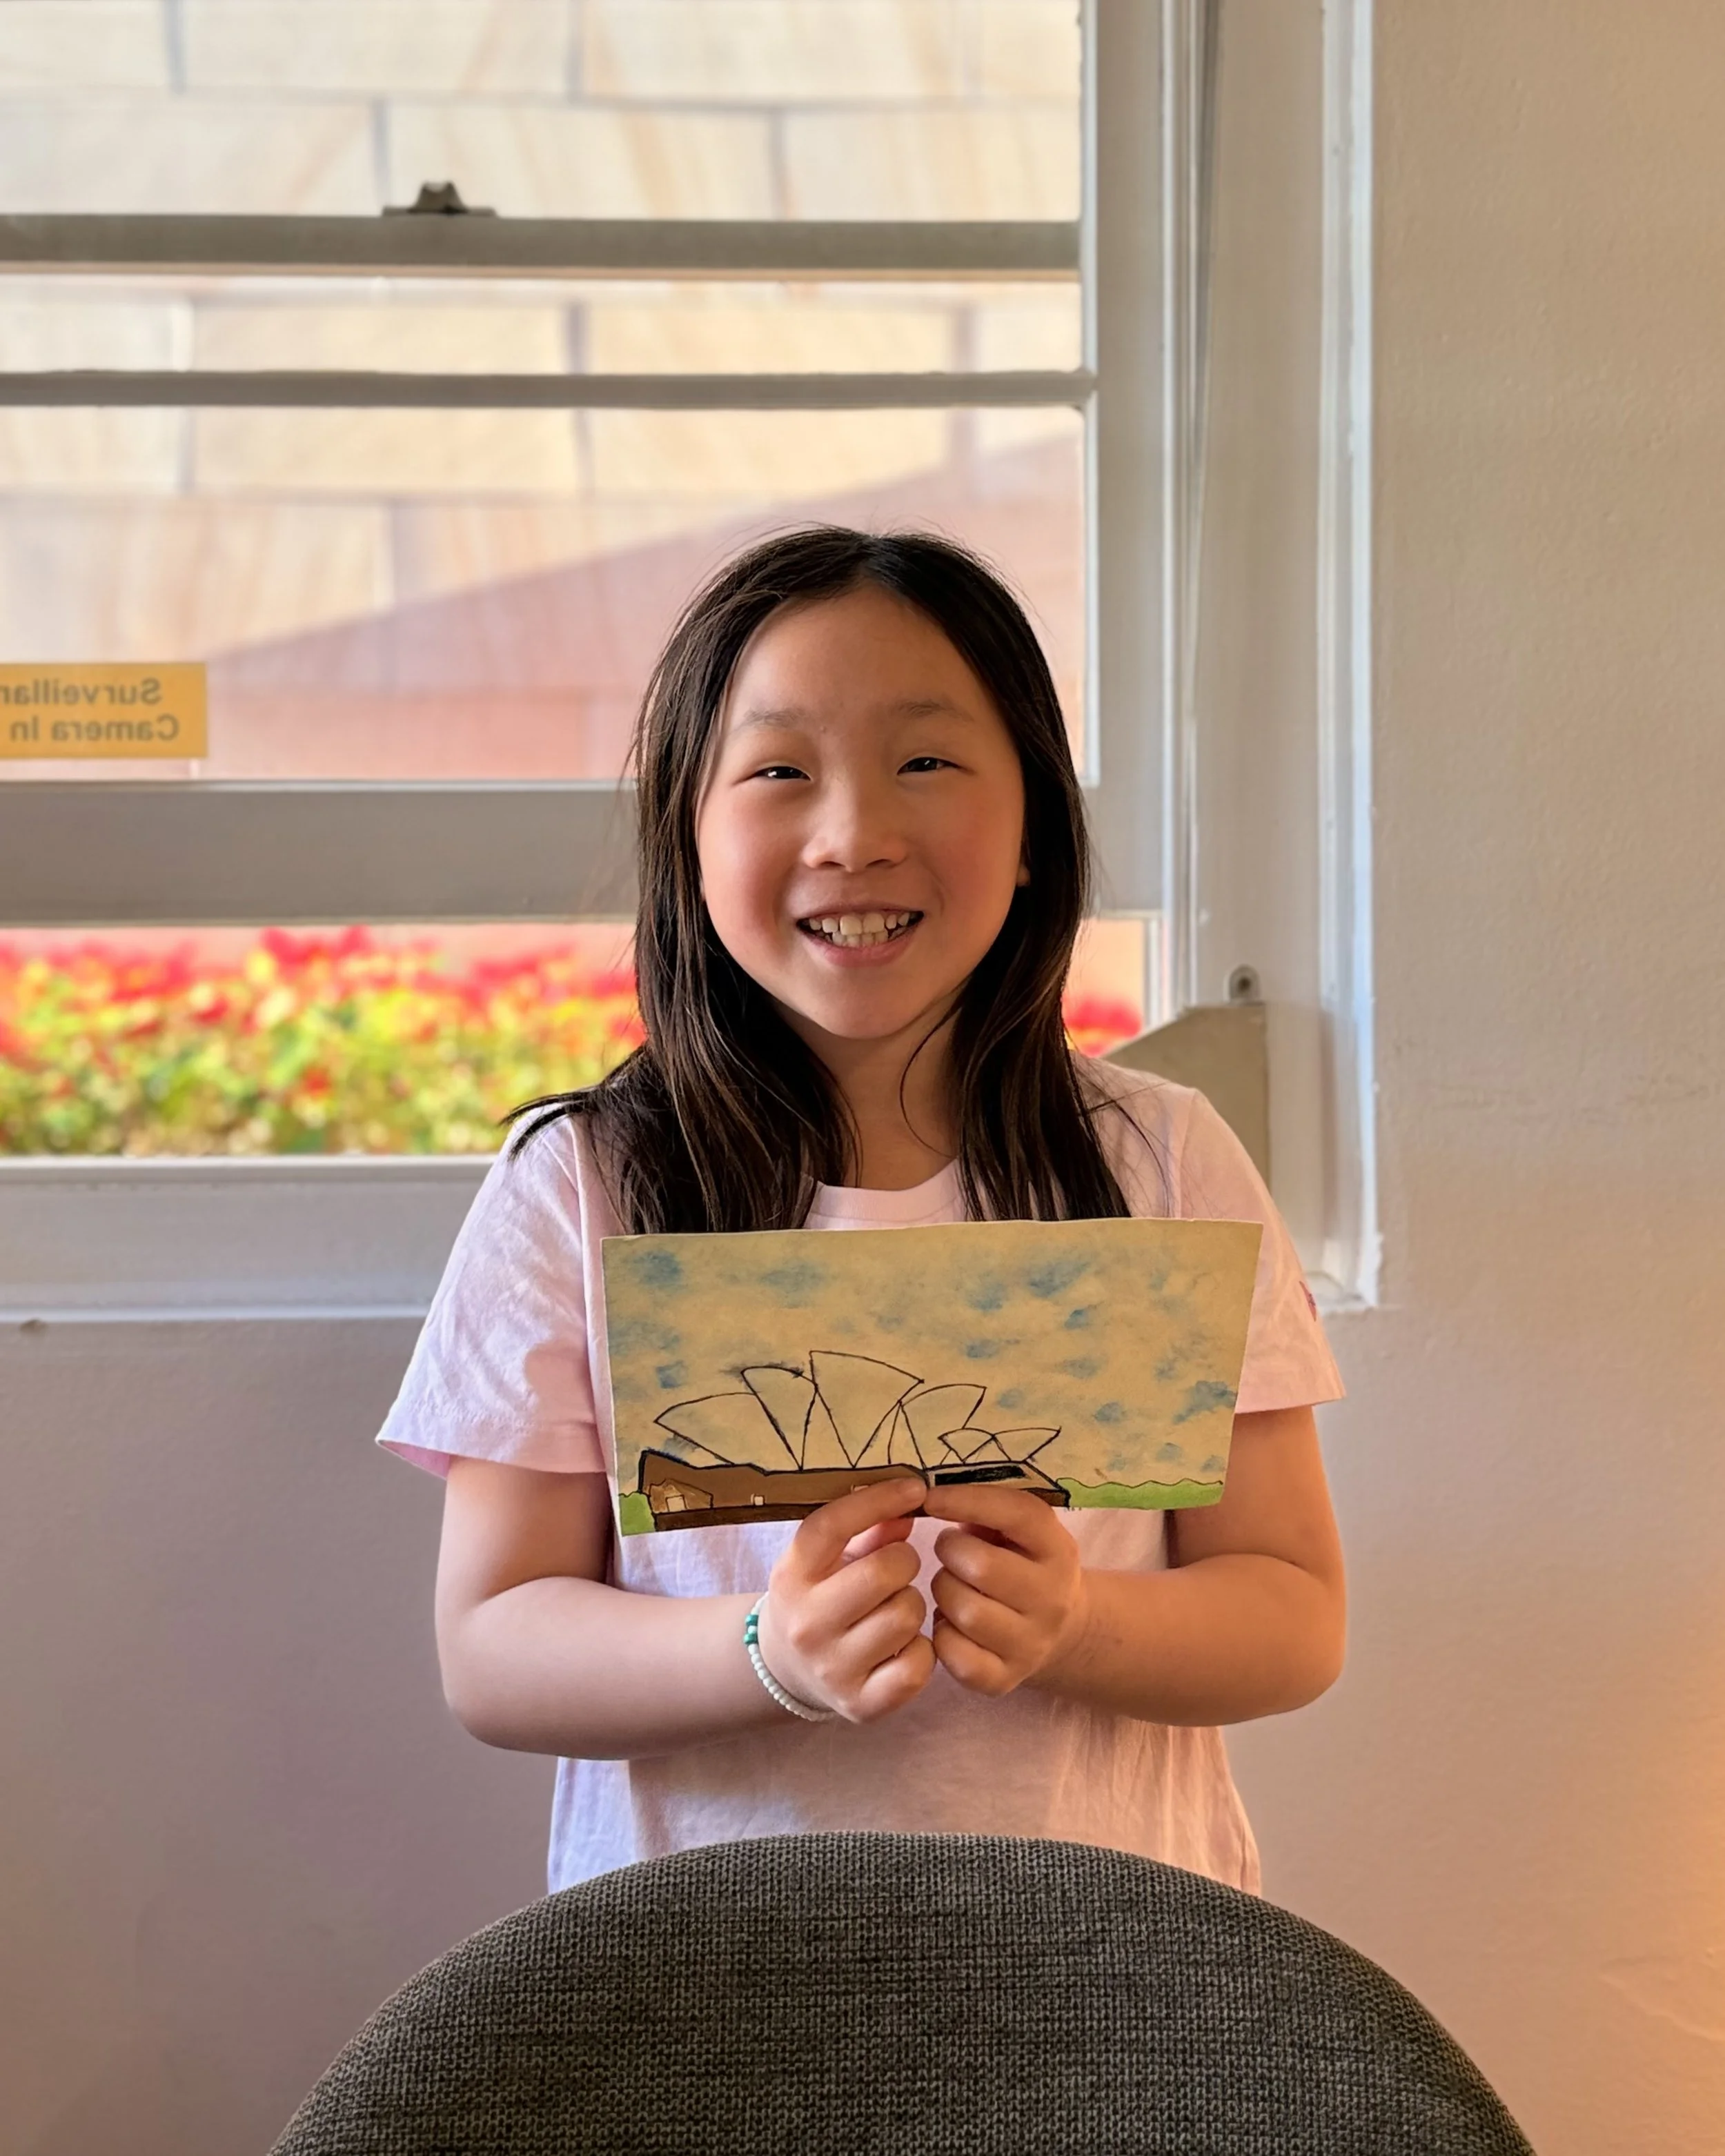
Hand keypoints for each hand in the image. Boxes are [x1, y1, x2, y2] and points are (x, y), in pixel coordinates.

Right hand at [755, 1479, 932, 1723]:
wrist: (787, 1668)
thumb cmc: (819, 1596)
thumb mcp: (827, 1557)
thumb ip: (867, 1527)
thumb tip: (910, 1503)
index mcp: (792, 1574)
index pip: (834, 1524)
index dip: (879, 1499)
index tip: (915, 1489)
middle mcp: (806, 1623)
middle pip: (885, 1572)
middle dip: (904, 1563)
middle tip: (898, 1570)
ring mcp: (831, 1668)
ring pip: (907, 1615)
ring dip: (913, 1606)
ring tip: (895, 1608)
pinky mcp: (859, 1704)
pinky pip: (917, 1666)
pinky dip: (921, 1651)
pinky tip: (904, 1645)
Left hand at [923, 1486, 1090, 1696]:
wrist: (1061, 1629)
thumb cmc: (1020, 1562)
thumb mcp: (1017, 1530)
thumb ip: (983, 1507)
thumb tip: (922, 1491)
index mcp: (1057, 1548)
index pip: (1017, 1514)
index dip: (967, 1500)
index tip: (929, 1496)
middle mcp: (1053, 1598)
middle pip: (982, 1567)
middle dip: (950, 1552)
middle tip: (947, 1550)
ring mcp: (1032, 1644)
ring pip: (966, 1612)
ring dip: (943, 1592)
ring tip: (950, 1584)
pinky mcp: (1005, 1679)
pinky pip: (956, 1657)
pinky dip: (941, 1636)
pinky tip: (948, 1622)